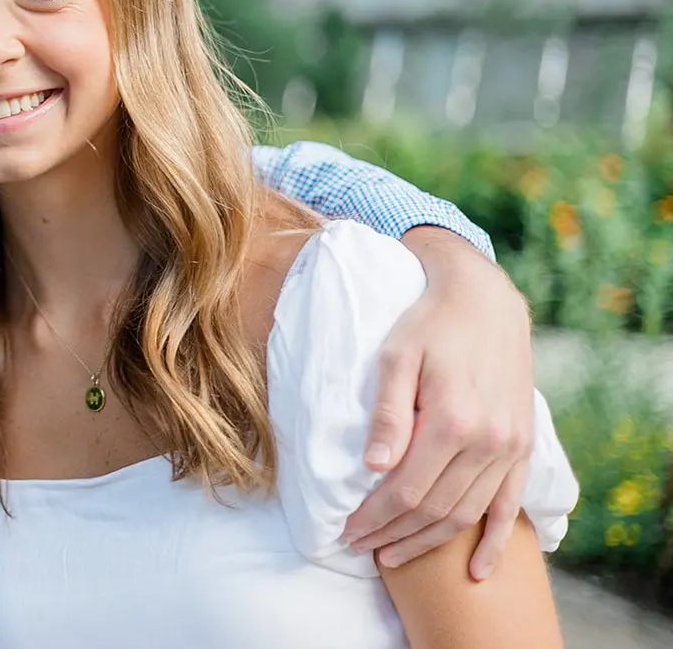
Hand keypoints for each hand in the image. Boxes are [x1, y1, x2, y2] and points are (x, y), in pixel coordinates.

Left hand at [343, 226, 533, 580]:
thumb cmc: (429, 325)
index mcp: (453, 421)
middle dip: (394, 535)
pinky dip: (494, 542)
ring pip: (467, 514)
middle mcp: (489, 442)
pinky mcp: (523, 447)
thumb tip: (373, 468)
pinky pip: (509, 506)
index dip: (374, 518)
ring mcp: (511, 447)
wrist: (485, 300)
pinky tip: (475, 570)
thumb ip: (387, 413)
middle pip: (435, 509)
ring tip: (394, 556)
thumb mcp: (396, 358)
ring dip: (429, 542)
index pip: (407, 490)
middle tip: (360, 549)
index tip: (346, 531)